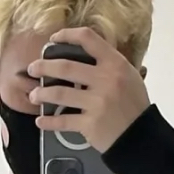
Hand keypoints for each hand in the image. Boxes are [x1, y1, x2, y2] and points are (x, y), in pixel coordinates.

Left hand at [27, 27, 148, 156]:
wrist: (141, 137)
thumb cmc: (135, 106)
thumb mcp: (130, 77)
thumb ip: (110, 64)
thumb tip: (89, 52)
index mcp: (114, 63)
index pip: (88, 39)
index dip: (66, 35)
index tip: (53, 40)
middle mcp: (104, 80)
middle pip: (65, 67)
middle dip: (43, 66)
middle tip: (32, 69)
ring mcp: (96, 103)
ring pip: (60, 93)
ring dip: (41, 94)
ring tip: (33, 95)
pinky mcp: (90, 124)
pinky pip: (63, 121)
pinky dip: (48, 122)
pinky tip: (40, 121)